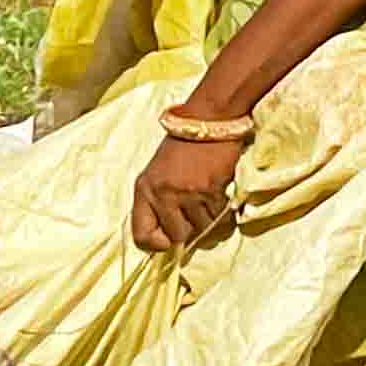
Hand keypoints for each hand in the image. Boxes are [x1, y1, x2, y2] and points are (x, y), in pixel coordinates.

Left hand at [128, 132, 241, 256]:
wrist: (208, 120)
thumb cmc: (182, 148)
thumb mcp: (158, 173)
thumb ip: (158, 203)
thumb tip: (169, 241)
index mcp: (144, 190)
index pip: (141, 236)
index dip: (156, 245)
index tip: (167, 241)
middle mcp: (162, 194)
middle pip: (178, 237)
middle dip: (189, 230)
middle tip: (196, 212)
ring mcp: (187, 193)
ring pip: (202, 230)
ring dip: (209, 221)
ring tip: (209, 200)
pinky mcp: (211, 189)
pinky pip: (220, 218)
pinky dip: (224, 213)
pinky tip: (221, 196)